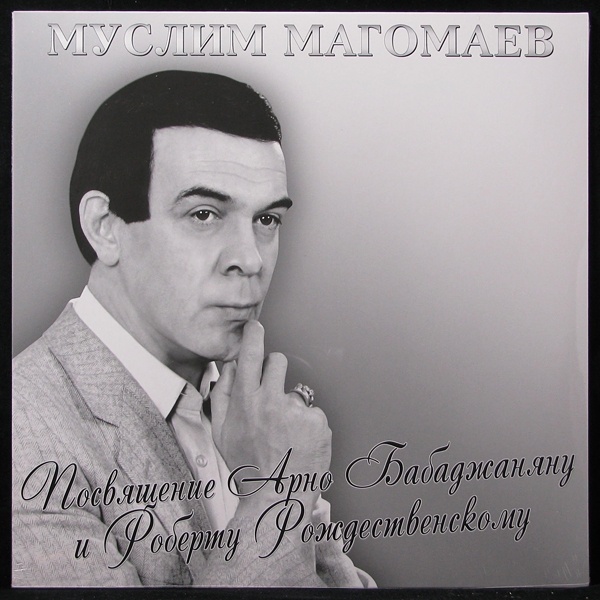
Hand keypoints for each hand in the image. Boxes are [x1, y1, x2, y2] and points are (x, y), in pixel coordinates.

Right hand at [210, 321, 331, 513]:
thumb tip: (227, 368)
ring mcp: (297, 411)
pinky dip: (308, 425)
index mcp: (246, 402)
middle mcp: (271, 402)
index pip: (249, 356)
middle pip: (278, 361)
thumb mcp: (222, 433)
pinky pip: (312, 412)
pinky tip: (300, 444)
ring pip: (296, 390)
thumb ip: (221, 396)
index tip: (255, 326)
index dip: (252, 336)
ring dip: (291, 405)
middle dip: (274, 371)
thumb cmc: (248, 467)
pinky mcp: (318, 422)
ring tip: (286, 434)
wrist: (277, 498)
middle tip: (271, 395)